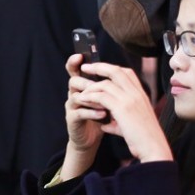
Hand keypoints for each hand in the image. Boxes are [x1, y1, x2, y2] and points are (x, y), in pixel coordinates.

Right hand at [59, 54, 105, 178]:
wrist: (91, 139)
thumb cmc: (100, 117)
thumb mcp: (108, 99)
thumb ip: (111, 86)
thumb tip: (122, 71)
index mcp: (83, 86)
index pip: (75, 69)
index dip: (75, 62)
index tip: (80, 55)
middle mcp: (75, 94)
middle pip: (73, 80)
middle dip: (86, 81)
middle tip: (97, 85)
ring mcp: (71, 107)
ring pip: (75, 96)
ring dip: (91, 98)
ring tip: (105, 103)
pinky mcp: (72, 120)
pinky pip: (79, 112)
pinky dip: (92, 112)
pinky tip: (103, 114)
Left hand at [77, 62, 172, 163]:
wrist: (153, 148)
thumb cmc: (143, 140)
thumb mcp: (131, 126)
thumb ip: (117, 122)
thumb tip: (104, 124)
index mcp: (141, 95)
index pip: (127, 72)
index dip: (111, 68)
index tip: (99, 69)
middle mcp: (137, 93)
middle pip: (116, 71)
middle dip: (98, 66)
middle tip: (85, 67)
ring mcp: (130, 99)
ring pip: (106, 83)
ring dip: (90, 86)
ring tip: (80, 92)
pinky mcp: (123, 108)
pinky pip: (101, 96)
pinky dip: (90, 97)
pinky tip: (83, 100)